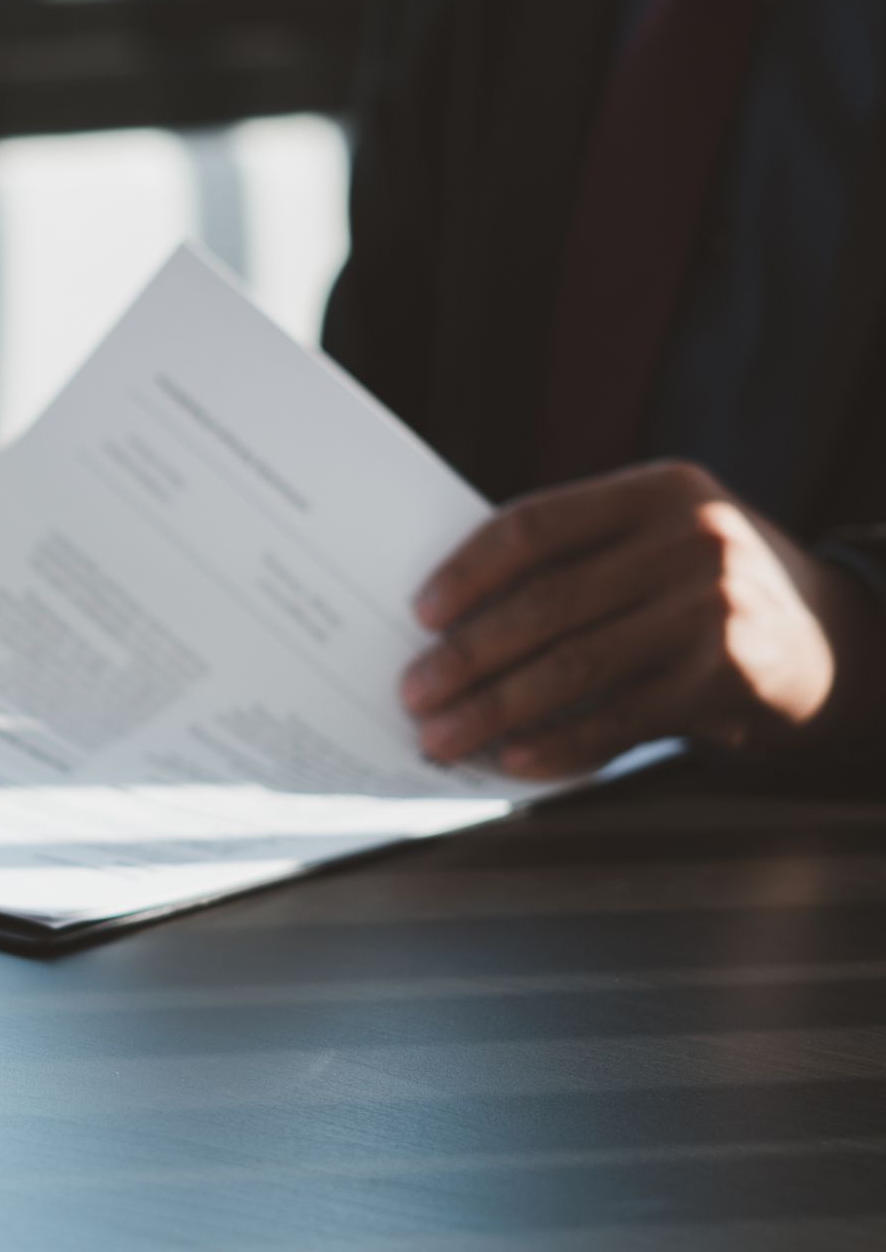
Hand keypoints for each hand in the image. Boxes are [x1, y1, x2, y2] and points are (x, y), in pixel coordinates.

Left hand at [400, 460, 885, 778]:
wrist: (840, 641)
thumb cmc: (709, 590)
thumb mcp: (660, 544)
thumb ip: (578, 562)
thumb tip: (450, 626)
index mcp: (657, 491)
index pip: (536, 525)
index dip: (468, 571)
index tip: (419, 613)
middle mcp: (691, 540)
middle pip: (546, 603)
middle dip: (466, 657)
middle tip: (411, 692)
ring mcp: (715, 608)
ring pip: (573, 665)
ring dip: (493, 708)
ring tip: (441, 736)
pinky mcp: (730, 677)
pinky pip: (620, 717)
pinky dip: (558, 743)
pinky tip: (512, 760)